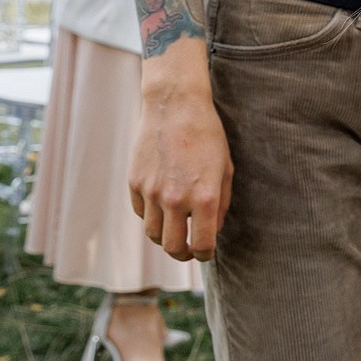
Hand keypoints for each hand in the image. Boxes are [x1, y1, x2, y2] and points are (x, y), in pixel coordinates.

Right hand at [128, 81, 233, 261]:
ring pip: (153, 234)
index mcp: (204, 198)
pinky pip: (142, 212)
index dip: (205, 255)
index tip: (205, 252)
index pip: (201, 246)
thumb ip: (220, 204)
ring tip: (174, 229)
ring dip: (164, 237)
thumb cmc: (207, 135)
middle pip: (172, 248)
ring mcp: (152, 192)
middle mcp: (176, 199)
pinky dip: (151, 215)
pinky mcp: (135, 182)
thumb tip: (211, 231)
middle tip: (187, 250)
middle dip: (182, 254)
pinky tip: (161, 205)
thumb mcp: (225, 169)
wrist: (175, 105)